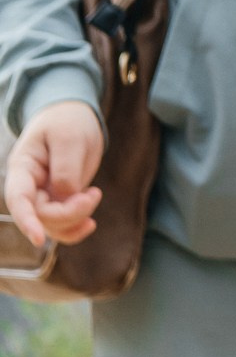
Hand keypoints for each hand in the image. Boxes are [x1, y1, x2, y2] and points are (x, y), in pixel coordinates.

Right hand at [4, 100, 104, 246]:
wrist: (72, 116)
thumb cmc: (67, 121)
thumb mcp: (69, 136)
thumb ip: (66, 167)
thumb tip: (66, 196)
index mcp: (23, 168)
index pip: (18, 200)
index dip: (27, 221)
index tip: (38, 240)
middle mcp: (29, 187)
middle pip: (41, 215)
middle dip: (69, 213)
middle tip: (94, 194)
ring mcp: (44, 195)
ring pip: (53, 224)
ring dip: (76, 219)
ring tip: (95, 195)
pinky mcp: (60, 199)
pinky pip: (63, 224)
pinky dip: (76, 227)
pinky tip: (90, 223)